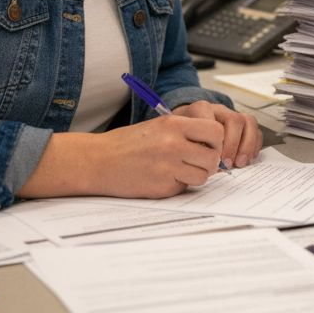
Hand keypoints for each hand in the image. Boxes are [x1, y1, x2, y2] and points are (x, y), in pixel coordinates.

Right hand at [18, 114, 224, 199]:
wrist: (98, 161)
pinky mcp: (162, 187)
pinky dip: (178, 185)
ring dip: (195, 175)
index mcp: (173, 124)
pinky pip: (184, 188)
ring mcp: (168, 167)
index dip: (216, 141)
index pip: (215, 131)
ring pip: (203, 176)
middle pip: (212, 157)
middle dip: (208, 162)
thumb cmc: (128, 143)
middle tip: (196, 161)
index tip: (208, 145)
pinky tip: (162, 178)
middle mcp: (173, 144)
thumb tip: (215, 144)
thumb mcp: (159, 126)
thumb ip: (186, 132)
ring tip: (178, 169)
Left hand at [172, 101, 262, 169]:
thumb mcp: (178, 138)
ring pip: (248, 122)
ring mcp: (233, 116)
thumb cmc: (182, 136)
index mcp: (200, 109)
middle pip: (234, 119)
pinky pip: (256, 131)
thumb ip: (187, 146)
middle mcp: (219, 110)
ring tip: (240, 163)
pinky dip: (254, 146)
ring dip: (246, 145)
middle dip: (233, 144)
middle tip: (226, 164)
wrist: (184, 129)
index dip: (215, 141)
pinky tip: (247, 159)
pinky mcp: (243, 126)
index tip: (211, 157)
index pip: (212, 119)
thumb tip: (203, 162)